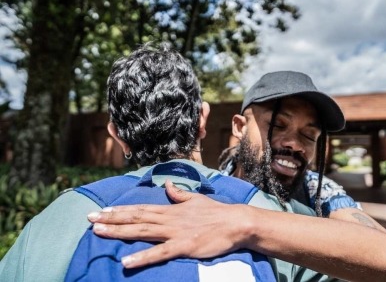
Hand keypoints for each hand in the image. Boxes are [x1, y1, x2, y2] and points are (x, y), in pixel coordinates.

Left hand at [87, 180, 250, 267]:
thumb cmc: (216, 212)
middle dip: (112, 219)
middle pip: (135, 218)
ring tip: (99, 232)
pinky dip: (143, 257)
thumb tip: (167, 185)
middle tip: (89, 219)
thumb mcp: (195, 199)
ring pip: (142, 232)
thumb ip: (179, 194)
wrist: (235, 222)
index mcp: (170, 209)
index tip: (102, 209)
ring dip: (119, 232)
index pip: (140, 208)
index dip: (120, 209)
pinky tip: (127, 262)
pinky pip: (160, 253)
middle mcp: (168, 219)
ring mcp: (175, 232)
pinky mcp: (184, 246)